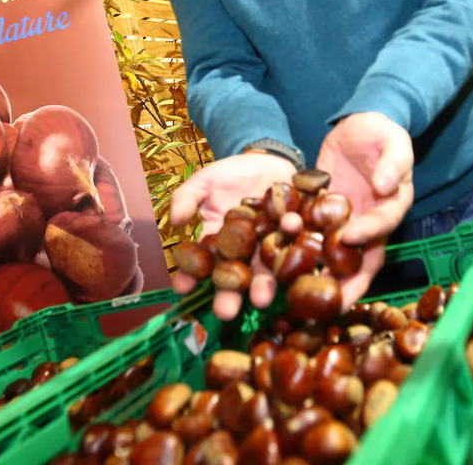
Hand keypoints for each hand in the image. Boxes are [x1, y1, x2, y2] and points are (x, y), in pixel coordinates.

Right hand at [169, 151, 297, 319]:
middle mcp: (245, 254)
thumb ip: (187, 198)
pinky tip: (290, 247)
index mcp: (219, 244)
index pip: (201, 265)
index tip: (181, 288)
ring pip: (268, 272)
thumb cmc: (229, 175)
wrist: (266, 160)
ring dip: (264, 286)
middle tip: (225, 312)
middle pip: (236, 279)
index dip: (189, 277)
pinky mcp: (295, 236)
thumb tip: (175, 221)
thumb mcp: (204, 182)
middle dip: (230, 296)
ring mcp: (271, 248)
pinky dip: (295, 247)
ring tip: (260, 298)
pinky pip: (297, 245)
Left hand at [314, 111, 413, 308]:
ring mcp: (344, 221)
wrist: (357, 127)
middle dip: (348, 282)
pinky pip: (311, 235)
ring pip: (334, 255)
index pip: (382, 224)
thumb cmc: (381, 133)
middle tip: (332, 304)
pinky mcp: (321, 215)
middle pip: (362, 258)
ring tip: (301, 295)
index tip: (349, 236)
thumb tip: (386, 184)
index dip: (369, 232)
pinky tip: (277, 265)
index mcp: (391, 205)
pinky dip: (297, 250)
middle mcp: (368, 221)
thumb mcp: (393, 141)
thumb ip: (393, 161)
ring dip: (320, 275)